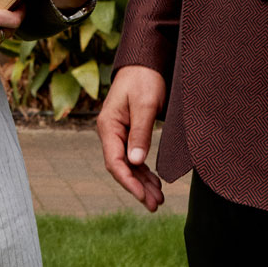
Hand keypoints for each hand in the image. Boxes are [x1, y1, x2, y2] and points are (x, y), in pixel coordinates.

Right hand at [98, 65, 167, 212]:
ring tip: (158, 199)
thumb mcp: (145, 105)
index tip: (143, 197)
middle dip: (137, 187)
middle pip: (121, 167)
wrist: (145, 62)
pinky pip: (134, 157)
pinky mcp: (129, 132)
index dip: (128, 182)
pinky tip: (155, 182)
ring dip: (142, 182)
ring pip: (128, 165)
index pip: (114, 162)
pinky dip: (144, 171)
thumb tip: (135, 162)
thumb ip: (140, 133)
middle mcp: (110, 132)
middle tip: (155, 205)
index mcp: (109, 126)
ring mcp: (119, 133)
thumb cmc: (144, 79)